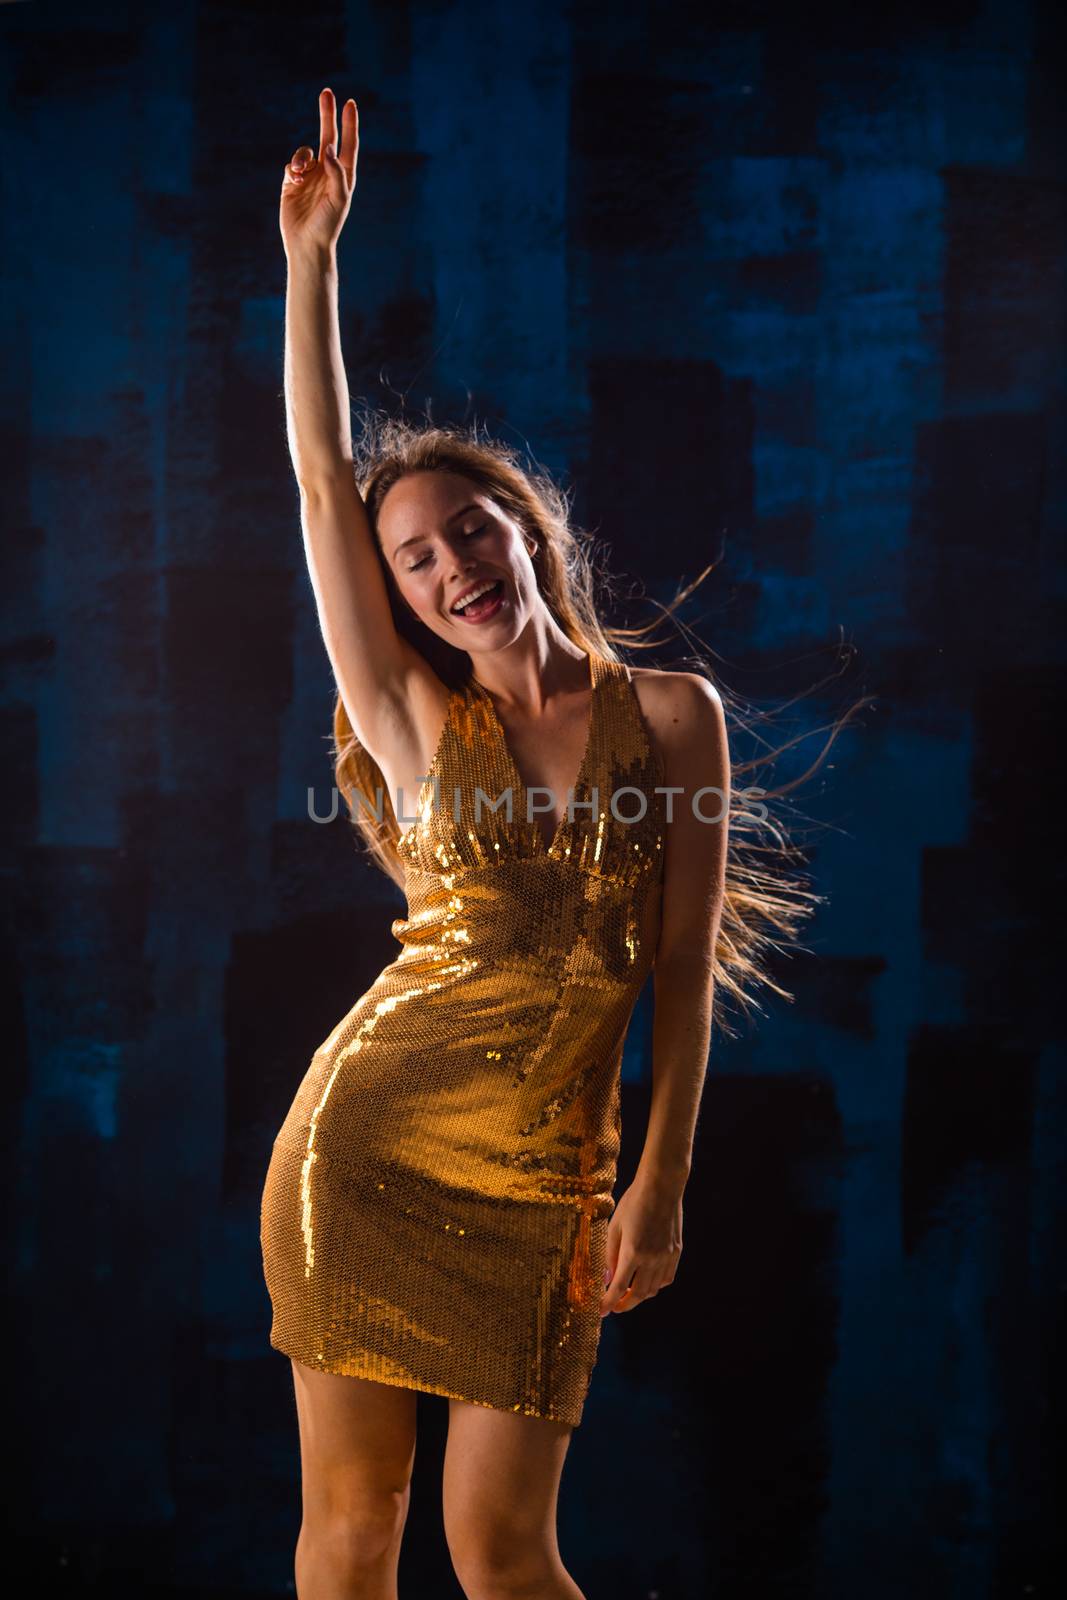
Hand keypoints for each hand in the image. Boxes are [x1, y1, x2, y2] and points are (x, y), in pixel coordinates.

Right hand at [280, 87, 358, 258]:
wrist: (307, 244)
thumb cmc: (328, 225)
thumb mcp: (339, 199)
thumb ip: (336, 172)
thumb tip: (328, 146)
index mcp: (343, 176)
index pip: (348, 144)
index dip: (350, 124)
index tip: (350, 103)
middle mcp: (327, 173)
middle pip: (327, 135)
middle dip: (327, 115)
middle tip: (326, 92)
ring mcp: (310, 177)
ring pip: (305, 151)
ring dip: (301, 156)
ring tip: (300, 172)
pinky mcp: (292, 183)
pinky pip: (291, 164)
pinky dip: (293, 167)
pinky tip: (294, 180)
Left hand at [599, 1172, 682, 1316]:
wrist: (661, 1186)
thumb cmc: (633, 1202)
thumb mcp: (614, 1226)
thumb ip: (610, 1255)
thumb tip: (607, 1279)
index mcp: (633, 1251)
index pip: (619, 1287)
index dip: (609, 1302)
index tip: (601, 1312)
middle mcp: (652, 1258)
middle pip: (638, 1294)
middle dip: (625, 1304)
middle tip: (615, 1307)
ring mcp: (667, 1256)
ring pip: (653, 1289)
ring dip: (640, 1296)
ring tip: (628, 1293)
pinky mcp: (676, 1252)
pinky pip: (666, 1278)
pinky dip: (655, 1285)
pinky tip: (646, 1280)